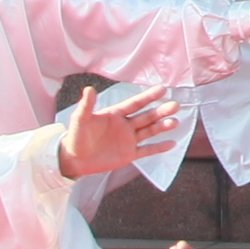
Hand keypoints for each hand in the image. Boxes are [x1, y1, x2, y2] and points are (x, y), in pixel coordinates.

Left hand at [60, 82, 187, 178]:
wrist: (74, 159)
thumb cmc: (76, 137)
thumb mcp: (80, 119)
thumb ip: (86, 105)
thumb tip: (89, 89)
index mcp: (116, 114)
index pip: (135, 104)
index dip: (148, 97)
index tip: (162, 89)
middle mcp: (125, 125)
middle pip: (146, 116)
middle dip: (160, 111)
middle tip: (175, 105)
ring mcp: (129, 140)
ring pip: (149, 132)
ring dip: (162, 127)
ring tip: (175, 122)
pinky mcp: (129, 155)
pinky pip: (147, 151)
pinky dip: (159, 147)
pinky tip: (172, 143)